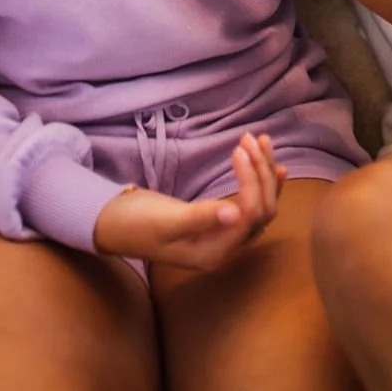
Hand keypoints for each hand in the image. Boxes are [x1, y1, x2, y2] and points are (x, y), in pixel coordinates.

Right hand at [94, 132, 286, 271]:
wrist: (116, 225)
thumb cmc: (137, 224)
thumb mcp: (167, 221)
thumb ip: (201, 218)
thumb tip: (235, 214)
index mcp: (214, 253)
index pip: (250, 215)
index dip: (251, 181)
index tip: (238, 148)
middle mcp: (225, 248)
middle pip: (262, 210)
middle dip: (261, 172)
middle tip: (249, 137)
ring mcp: (223, 237)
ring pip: (260, 205)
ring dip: (264, 173)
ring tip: (261, 139)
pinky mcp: (220, 223)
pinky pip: (251, 204)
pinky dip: (262, 183)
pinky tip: (275, 167)